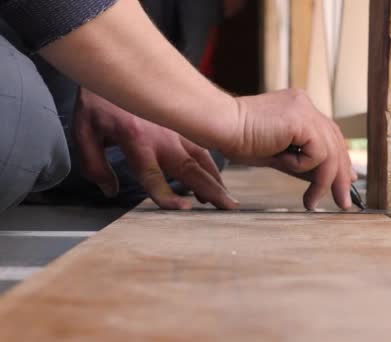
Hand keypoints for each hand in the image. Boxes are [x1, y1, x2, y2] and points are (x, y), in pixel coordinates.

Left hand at [73, 88, 238, 209]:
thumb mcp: (84, 130)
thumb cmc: (98, 98)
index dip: (169, 195)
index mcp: (136, 141)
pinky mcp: (181, 123)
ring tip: (226, 198)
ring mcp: (175, 129)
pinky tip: (215, 177)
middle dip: (211, 190)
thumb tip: (110, 190)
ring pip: (202, 158)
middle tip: (228, 207)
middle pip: (189, 169)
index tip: (185, 209)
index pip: (153, 176)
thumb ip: (94, 165)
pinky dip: (211, 164)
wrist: (114, 62)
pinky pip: (201, 146)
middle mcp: (162, 137)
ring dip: (215, 179)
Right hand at [223, 89, 355, 209]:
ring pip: (331, 151)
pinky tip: (284, 166)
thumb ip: (301, 163)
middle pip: (336, 143)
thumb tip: (323, 180)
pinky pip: (317, 152)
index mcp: (299, 108)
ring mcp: (305, 109)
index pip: (329, 136)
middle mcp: (305, 105)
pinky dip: (303, 167)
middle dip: (341, 177)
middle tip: (343, 203)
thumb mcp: (278, 155)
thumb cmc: (239, 140)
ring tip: (311, 201)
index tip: (346, 184)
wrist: (221, 126)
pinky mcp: (301, 119)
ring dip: (324, 181)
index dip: (340, 162)